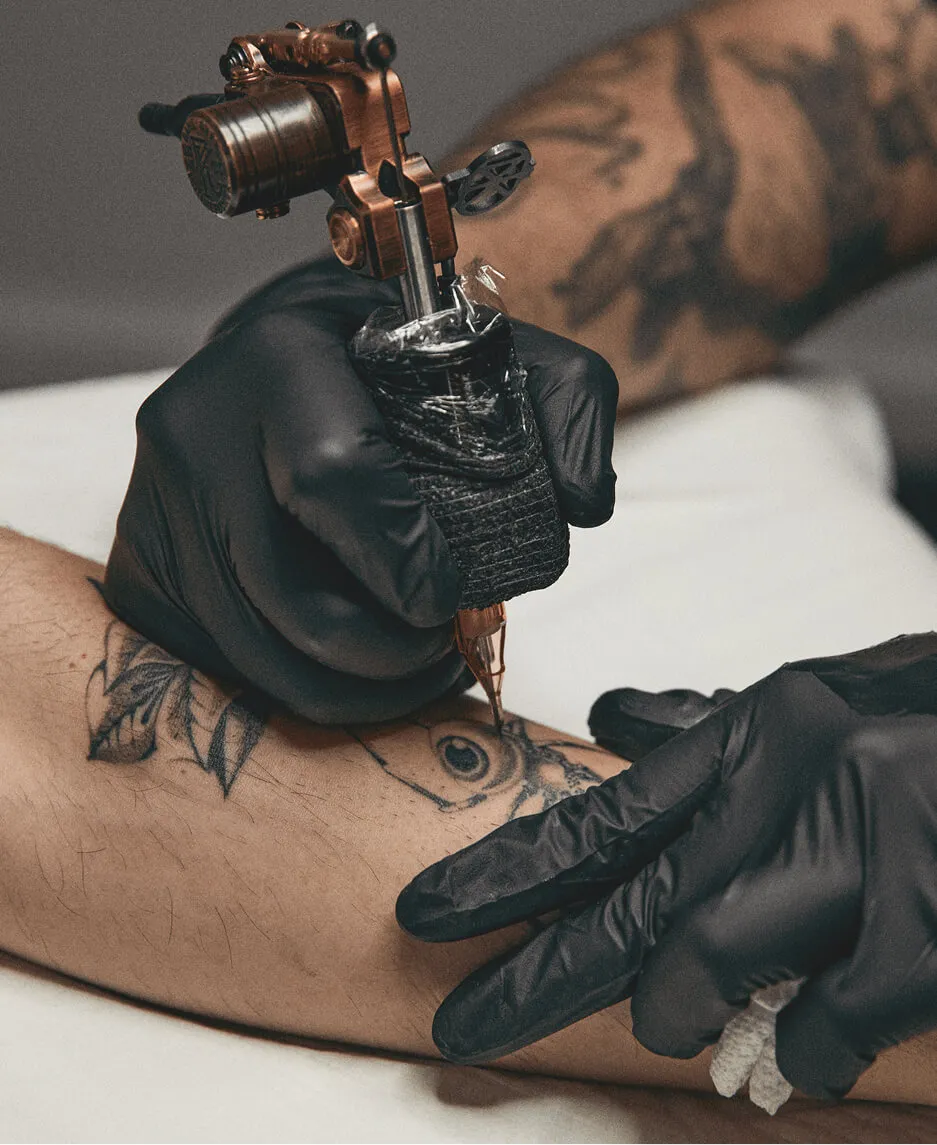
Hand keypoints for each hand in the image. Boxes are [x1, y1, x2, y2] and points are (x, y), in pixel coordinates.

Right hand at [103, 259, 617, 722]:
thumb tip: (584, 502)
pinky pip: (222, 670)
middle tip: (440, 645)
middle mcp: (195, 430)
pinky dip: (300, 691)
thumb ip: (561, 401)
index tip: (450, 596)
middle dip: (389, 653)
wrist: (271, 370)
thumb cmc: (377, 367)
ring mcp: (153, 507)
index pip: (334, 478)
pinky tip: (348, 662)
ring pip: (258, 655)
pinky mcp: (137, 571)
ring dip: (354, 689)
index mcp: (279, 358)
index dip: (405, 560)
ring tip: (409, 663)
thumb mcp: (476, 347)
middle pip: (292, 599)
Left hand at [396, 635, 936, 1098]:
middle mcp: (801, 779)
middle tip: (459, 1028)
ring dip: (676, 1012)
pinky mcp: (932, 927)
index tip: (424, 911)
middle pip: (633, 901)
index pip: (606, 810)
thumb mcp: (827, 701)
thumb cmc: (934, 725)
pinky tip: (796, 1051)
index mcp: (761, 727)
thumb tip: (614, 721)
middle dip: (534, 977)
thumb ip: (718, 728)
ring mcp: (872, 851)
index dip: (506, 867)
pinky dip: (802, 1052)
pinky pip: (829, 1023)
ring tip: (661, 1025)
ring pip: (713, 962)